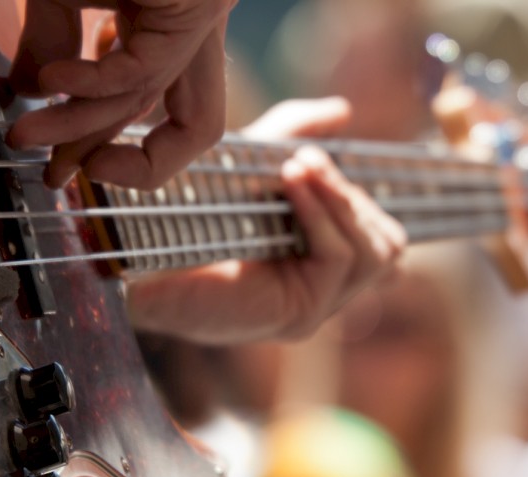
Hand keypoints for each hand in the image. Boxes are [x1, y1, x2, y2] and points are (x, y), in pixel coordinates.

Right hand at [8, 0, 235, 188]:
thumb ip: (49, 38)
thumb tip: (28, 90)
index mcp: (172, 17)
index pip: (155, 100)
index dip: (102, 137)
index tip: (55, 159)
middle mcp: (197, 23)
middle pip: (192, 125)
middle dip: (121, 162)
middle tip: (55, 177)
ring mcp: (204, 15)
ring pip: (157, 104)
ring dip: (81, 129)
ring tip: (23, 135)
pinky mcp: (195, 7)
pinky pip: (144, 72)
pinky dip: (93, 87)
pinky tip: (49, 82)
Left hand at [125, 98, 408, 342]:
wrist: (138, 257)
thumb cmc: (186, 217)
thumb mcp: (251, 164)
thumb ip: (295, 133)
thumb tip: (344, 110)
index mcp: (317, 264)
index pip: (383, 238)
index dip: (364, 197)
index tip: (318, 156)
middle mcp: (323, 293)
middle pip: (388, 245)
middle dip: (353, 194)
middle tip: (307, 160)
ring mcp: (316, 308)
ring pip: (376, 252)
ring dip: (342, 201)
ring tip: (299, 169)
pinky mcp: (300, 316)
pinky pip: (339, 258)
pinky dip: (321, 215)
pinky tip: (291, 187)